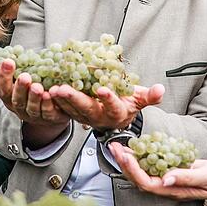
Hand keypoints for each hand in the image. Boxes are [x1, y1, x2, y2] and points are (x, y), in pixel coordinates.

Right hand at [0, 59, 68, 146]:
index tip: (8, 61)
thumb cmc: (30, 92)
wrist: (52, 111)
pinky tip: (51, 93)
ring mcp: (35, 116)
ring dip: (34, 98)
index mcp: (10, 99)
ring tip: (38, 86)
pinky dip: (49, 104)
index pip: (3, 90)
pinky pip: (49, 112)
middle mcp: (20, 109)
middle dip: (20, 88)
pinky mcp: (52, 118)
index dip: (4, 77)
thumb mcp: (15, 81)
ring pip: (33, 108)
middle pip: (17, 101)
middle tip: (24, 76)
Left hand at [50, 83, 164, 129]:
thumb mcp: (139, 99)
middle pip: (86, 108)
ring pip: (71, 109)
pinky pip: (63, 108)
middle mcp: (99, 117)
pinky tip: (45, 89)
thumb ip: (150, 96)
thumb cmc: (127, 103)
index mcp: (116, 113)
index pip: (113, 106)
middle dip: (73, 99)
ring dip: (60, 100)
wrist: (114, 117)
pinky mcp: (74, 114)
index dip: (109, 99)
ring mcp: (84, 117)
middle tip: (62, 89)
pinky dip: (54, 101)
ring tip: (50, 88)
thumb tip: (161, 90)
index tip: (103, 89)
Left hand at [109, 142, 206, 201]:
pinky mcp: (168, 169)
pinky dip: (140, 155)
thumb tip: (166, 178)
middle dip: (125, 163)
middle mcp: (166, 186)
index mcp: (172, 190)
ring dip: (129, 159)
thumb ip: (186, 177)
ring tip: (119, 145)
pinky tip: (135, 145)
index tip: (125, 155)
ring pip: (141, 171)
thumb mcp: (205, 177)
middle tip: (115, 147)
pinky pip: (150, 164)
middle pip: (138, 177)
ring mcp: (166, 178)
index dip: (133, 170)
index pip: (146, 183)